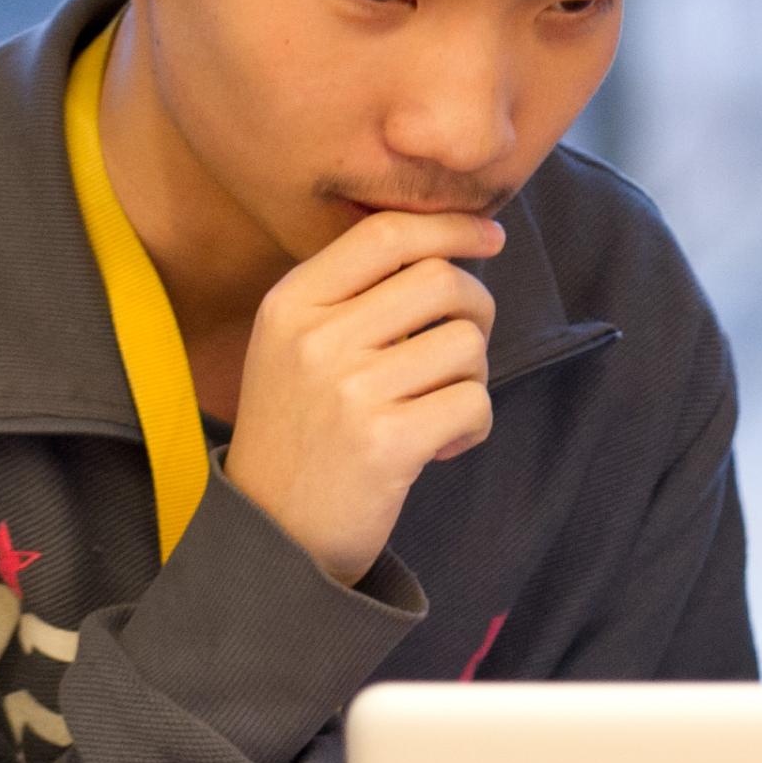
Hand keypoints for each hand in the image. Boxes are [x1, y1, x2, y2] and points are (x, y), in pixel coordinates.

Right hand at [223, 209, 503, 584]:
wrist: (271, 535)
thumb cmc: (302, 433)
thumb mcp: (295, 348)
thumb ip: (355, 295)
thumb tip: (453, 246)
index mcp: (290, 304)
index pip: (385, 233)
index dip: (450, 227)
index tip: (490, 237)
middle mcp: (315, 339)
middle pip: (441, 280)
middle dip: (476, 310)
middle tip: (463, 351)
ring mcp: (349, 390)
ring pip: (465, 343)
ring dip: (472, 377)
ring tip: (438, 409)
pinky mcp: (386, 441)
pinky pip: (473, 402)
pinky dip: (473, 426)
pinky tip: (440, 448)